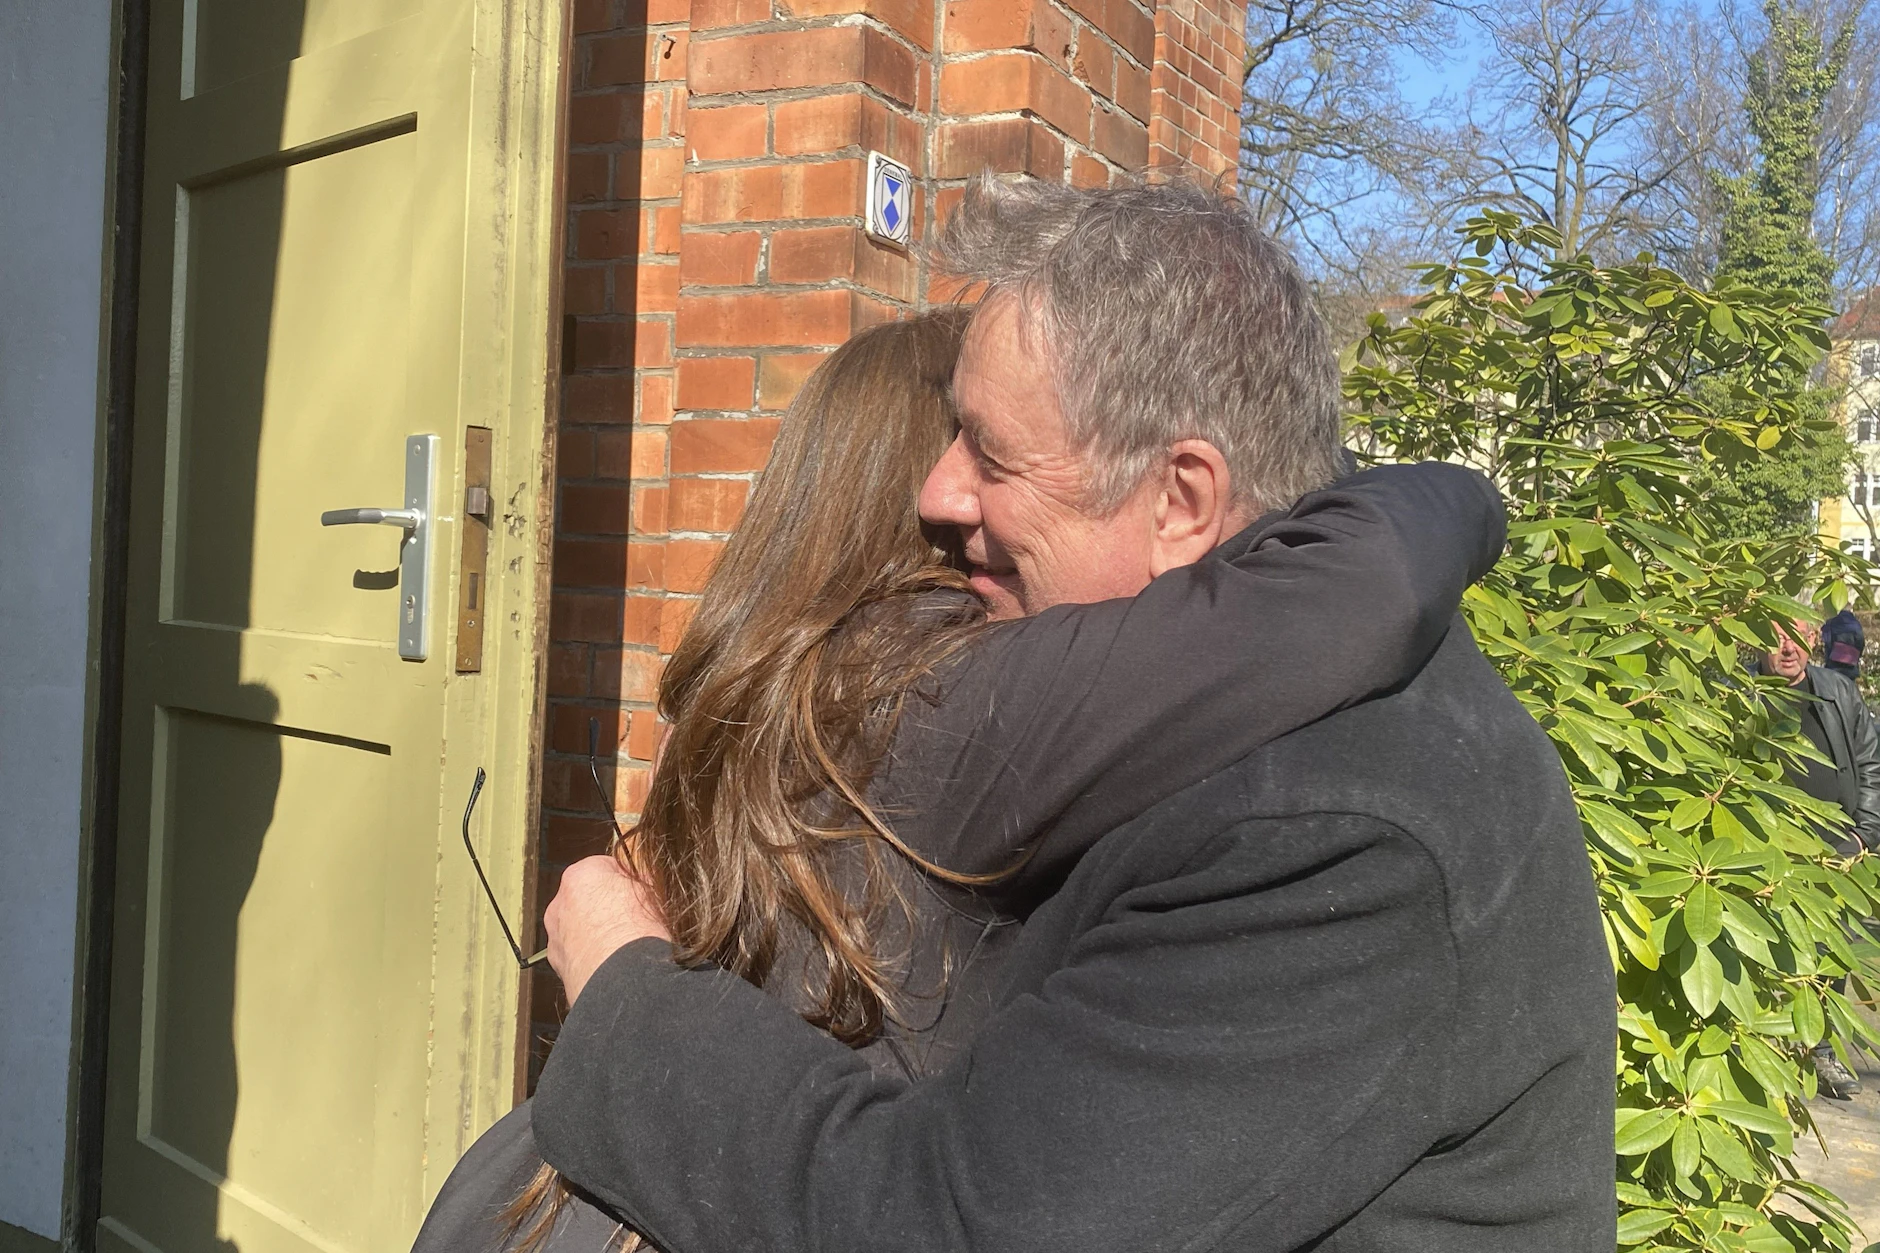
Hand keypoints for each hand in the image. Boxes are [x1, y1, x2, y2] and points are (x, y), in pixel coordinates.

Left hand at [544, 855, 671, 1005]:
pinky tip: (612, 965)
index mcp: (581, 875)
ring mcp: (556, 938)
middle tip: (633, 920)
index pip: (605, 868)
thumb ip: (641, 874)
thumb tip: (643, 867)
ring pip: (579, 929)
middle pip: (587, 898)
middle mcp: (559, 904)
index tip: (640, 893)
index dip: (627, 881)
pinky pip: (578, 956)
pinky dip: (591, 958)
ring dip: (596, 934)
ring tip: (624, 947)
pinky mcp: (559, 967)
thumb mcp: (652, 888)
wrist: (623, 979)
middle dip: (607, 907)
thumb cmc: (638, 930)